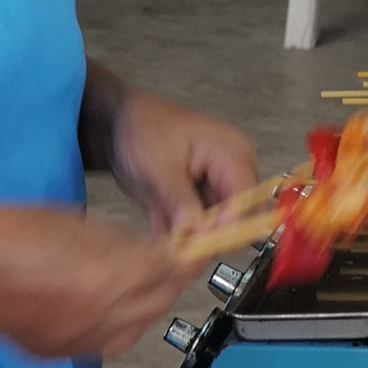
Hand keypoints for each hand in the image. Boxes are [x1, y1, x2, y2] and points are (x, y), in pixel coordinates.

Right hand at [0, 203, 195, 361]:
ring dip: (140, 307)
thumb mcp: (73, 223)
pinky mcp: (54, 353)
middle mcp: (100, 318)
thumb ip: (117, 244)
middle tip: (167, 262)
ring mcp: (76, 341)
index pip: (166, 273)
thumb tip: (146, 252)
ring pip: (131, 331)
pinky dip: (107, 324)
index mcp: (108, 279)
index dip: (185, 260)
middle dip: (165, 283)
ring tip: (132, 282)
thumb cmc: (8, 231)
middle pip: (154, 305)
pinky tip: (96, 303)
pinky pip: (97, 343)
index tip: (195, 249)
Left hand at [96, 87, 260, 241]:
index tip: (201, 244)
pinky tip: (159, 216)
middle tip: (179, 241)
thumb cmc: (143, 127)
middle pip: (238, 218)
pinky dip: (180, 229)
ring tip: (162, 221)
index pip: (246, 200)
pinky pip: (199, 226)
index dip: (227, 227)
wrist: (120, 124)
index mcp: (233, 153)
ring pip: (217, 228)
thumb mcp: (159, 166)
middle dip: (207, 234)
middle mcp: (233, 171)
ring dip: (190, 234)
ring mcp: (219, 187)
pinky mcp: (203, 199)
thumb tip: (196, 231)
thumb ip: (179, 200)